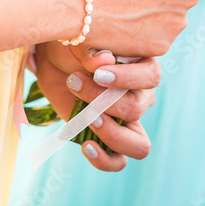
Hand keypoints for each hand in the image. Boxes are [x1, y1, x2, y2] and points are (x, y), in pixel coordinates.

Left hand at [34, 42, 159, 170]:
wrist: (54, 64)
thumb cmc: (73, 48)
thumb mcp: (79, 43)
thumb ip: (92, 51)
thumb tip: (105, 59)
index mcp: (142, 67)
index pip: (150, 77)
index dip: (127, 79)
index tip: (98, 75)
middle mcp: (141, 96)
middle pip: (138, 108)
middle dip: (104, 101)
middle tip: (75, 84)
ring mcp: (128, 122)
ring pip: (139, 145)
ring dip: (113, 134)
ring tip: (88, 119)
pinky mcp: (109, 140)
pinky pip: (119, 162)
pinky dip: (104, 159)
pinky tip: (86, 146)